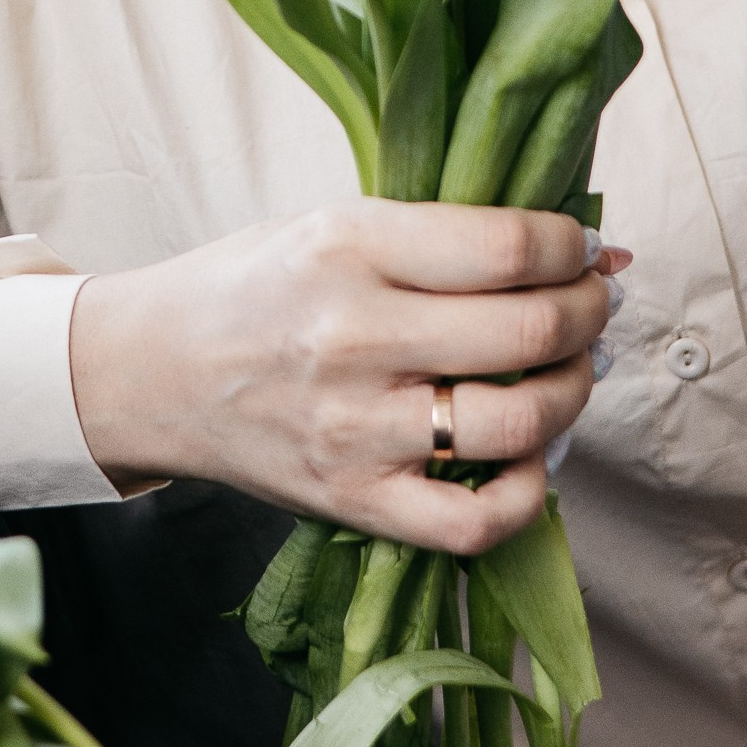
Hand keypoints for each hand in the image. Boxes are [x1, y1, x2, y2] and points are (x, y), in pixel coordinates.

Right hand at [68, 199, 624, 550]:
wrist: (152, 372)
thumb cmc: (254, 287)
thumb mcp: (334, 225)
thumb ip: (444, 235)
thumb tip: (583, 248)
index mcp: (349, 247)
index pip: (506, 246)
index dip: (572, 246)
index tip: (586, 248)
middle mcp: (354, 338)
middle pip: (526, 330)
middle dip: (588, 312)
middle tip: (594, 303)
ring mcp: (355, 429)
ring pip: (517, 422)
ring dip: (573, 393)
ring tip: (570, 370)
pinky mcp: (352, 500)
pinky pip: (474, 522)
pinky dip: (527, 493)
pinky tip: (529, 456)